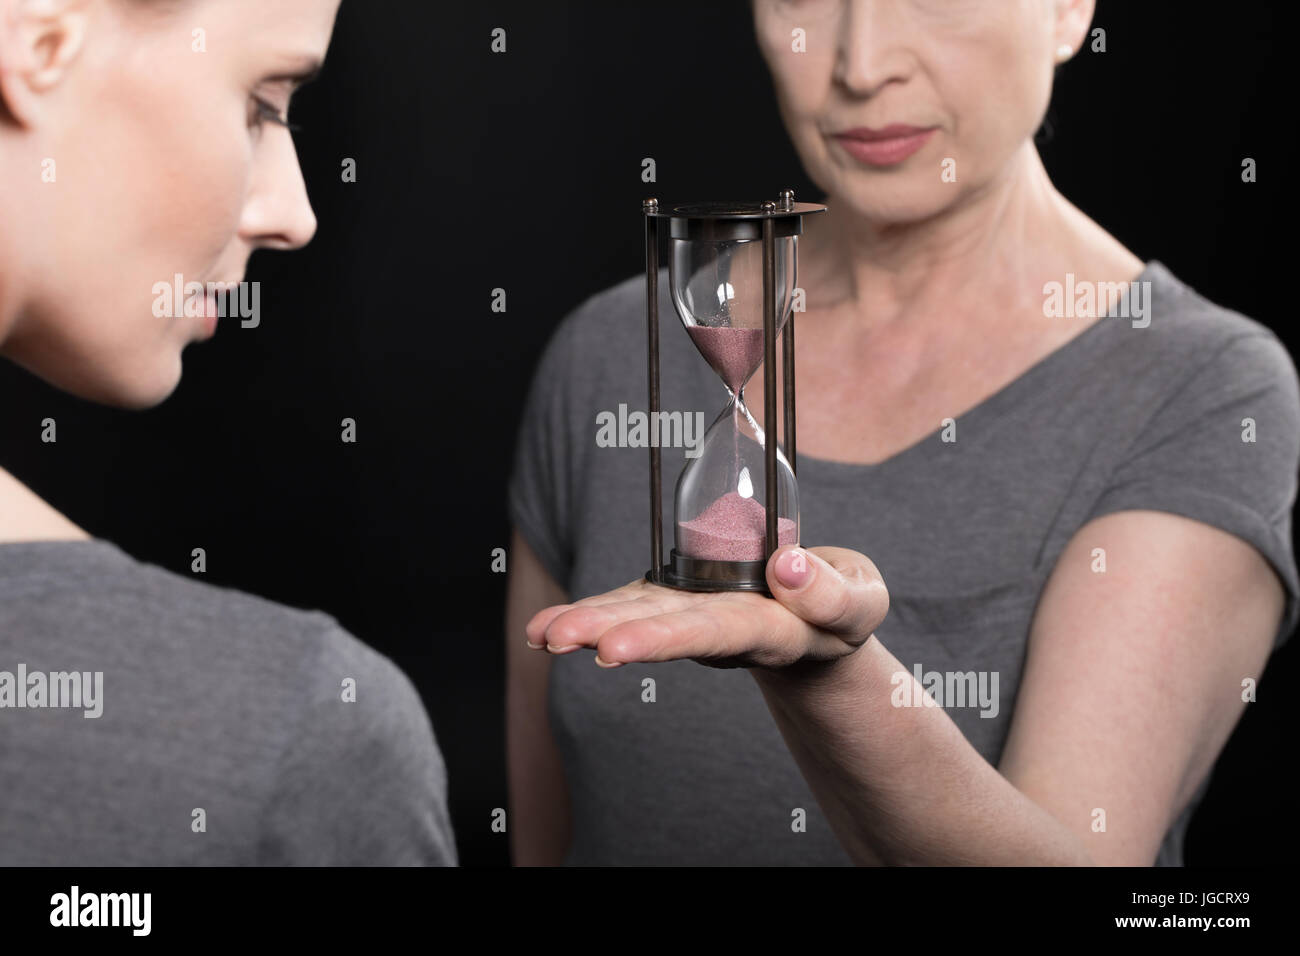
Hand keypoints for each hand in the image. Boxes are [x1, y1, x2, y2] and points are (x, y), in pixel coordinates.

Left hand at [524, 546, 889, 670]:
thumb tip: (788, 568)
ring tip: (540, 633)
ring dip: (588, 624)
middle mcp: (721, 631)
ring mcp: (694, 617)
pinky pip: (631, 605)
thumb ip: (834, 594)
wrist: (820, 621)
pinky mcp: (677, 601)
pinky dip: (591, 614)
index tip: (617, 648)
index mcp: (770, 630)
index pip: (715, 632)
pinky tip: (544, 629)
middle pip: (663, 630)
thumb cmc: (842, 608)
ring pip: (638, 619)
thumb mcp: (861, 599)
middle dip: (611, 632)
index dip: (665, 637)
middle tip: (559, 638)